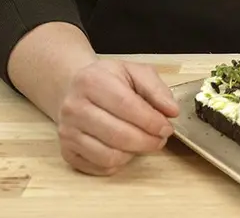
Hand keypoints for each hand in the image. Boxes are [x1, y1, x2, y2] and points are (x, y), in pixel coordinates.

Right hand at [55, 59, 179, 175]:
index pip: (126, 106)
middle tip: (161, 138)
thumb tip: (172, 111)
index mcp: (91, 81)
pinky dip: (119, 162)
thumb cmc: (109, 81)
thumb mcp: (134, 72)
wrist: (75, 89)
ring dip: (134, 153)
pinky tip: (125, 148)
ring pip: (109, 155)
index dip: (151, 121)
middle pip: (118, 135)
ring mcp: (67, 132)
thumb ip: (156, 89)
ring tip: (144, 142)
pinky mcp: (67, 151)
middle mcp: (74, 107)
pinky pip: (99, 166)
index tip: (167, 127)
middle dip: (147, 141)